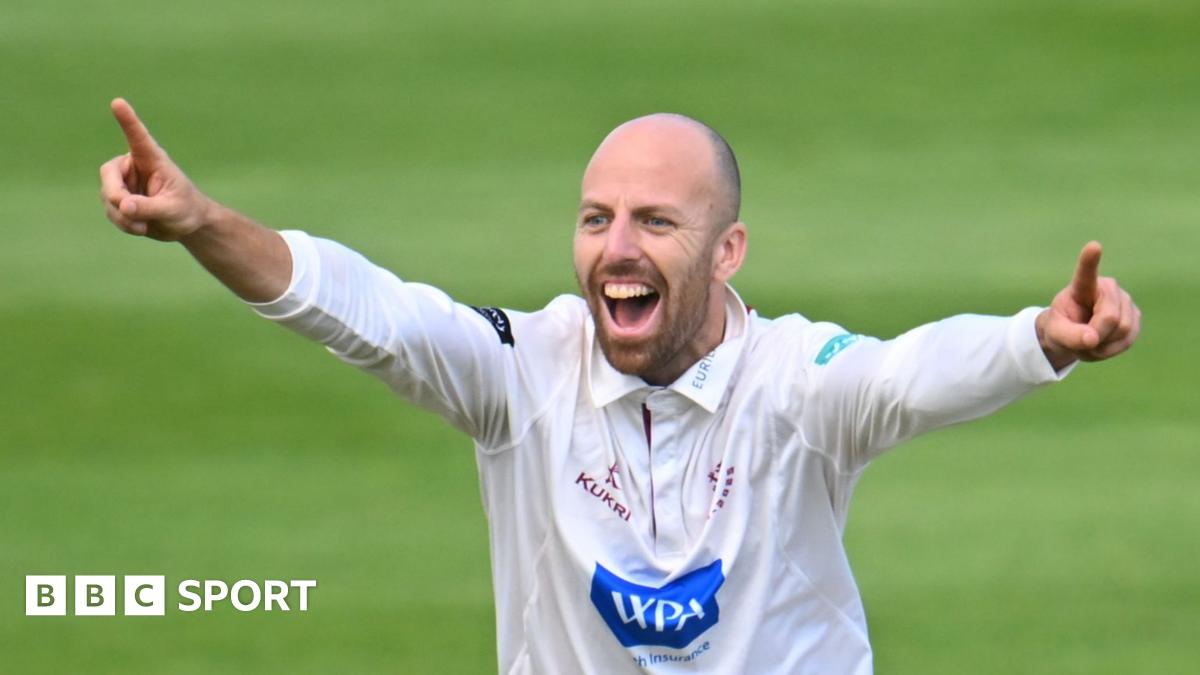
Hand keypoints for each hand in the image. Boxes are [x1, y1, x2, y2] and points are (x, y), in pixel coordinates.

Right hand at [99, 98, 213, 240]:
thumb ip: (149, 207)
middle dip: (115, 195)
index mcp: (152, 159)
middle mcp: (133, 166)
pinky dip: (123, 223)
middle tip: (127, 211)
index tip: (118, 102)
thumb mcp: (173, 210)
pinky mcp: (119, 199)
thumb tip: (123, 205)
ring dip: (123, 216)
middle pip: (109, 174)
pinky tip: (141, 227)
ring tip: (145, 225)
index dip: (127, 120)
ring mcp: (124, 183)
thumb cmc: (186, 209)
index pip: (137, 137)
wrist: (185, 225)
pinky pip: (111, 211)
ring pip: (108, 197)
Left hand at [1036, 241, 1140, 369]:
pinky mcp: (1135, 317)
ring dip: (1102, 345)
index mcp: (1082, 287)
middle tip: (1080, 341)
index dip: (1090, 260)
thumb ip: (1070, 336)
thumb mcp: (1055, 334)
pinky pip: (1128, 340)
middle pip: (1111, 318)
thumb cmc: (1061, 328)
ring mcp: (1125, 301)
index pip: (1086, 273)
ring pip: (1123, 330)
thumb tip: (1092, 339)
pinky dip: (1111, 350)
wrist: (1074, 335)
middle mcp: (1108, 288)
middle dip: (1095, 336)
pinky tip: (1101, 344)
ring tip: (1089, 341)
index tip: (1093, 246)